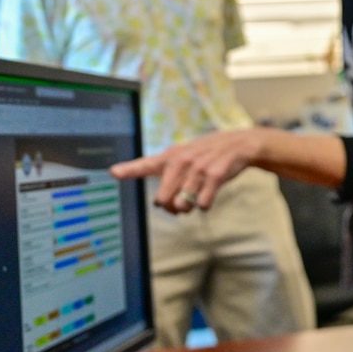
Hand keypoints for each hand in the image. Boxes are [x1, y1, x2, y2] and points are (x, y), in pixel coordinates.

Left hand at [111, 128, 265, 212]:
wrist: (238, 144)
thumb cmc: (205, 155)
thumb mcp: (183, 157)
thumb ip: (168, 180)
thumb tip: (163, 207)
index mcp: (170, 156)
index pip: (145, 164)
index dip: (129, 169)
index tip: (114, 172)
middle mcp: (181, 161)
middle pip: (163, 199)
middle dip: (170, 207)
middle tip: (179, 202)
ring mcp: (198, 168)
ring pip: (183, 205)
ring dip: (189, 207)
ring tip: (197, 195)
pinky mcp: (215, 175)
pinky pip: (202, 203)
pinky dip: (204, 205)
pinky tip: (208, 195)